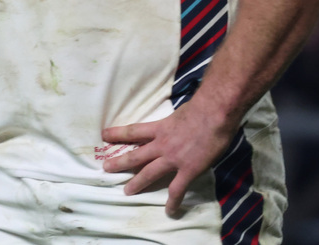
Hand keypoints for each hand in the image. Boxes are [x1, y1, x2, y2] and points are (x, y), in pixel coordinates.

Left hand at [102, 101, 235, 215]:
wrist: (214, 113)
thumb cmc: (200, 107)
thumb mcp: (179, 112)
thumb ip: (173, 122)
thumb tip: (176, 125)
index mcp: (160, 127)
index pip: (133, 131)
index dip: (117, 133)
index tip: (104, 135)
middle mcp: (162, 144)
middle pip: (136, 155)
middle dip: (120, 162)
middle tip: (106, 168)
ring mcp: (173, 158)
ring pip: (149, 173)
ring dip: (137, 183)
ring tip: (126, 191)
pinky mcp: (188, 170)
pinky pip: (177, 189)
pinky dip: (173, 201)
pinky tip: (169, 210)